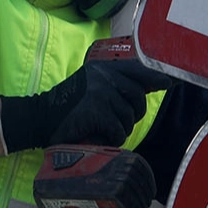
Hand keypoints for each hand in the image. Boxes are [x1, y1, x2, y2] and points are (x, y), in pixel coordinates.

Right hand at [0, 58, 169, 152]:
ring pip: (128, 116)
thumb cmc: (67, 107)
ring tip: (105, 130)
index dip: (153, 77)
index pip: (136, 70)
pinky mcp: (97, 111)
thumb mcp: (91, 87)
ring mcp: (100, 93)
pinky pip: (118, 130)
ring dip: (121, 129)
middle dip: (134, 114)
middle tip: (120, 123)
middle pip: (136, 97)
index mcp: (102, 68)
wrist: (39, 119)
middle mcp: (103, 76)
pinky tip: (100, 137)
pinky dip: (112, 138)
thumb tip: (152, 86)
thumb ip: (116, 84)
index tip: (168, 83)